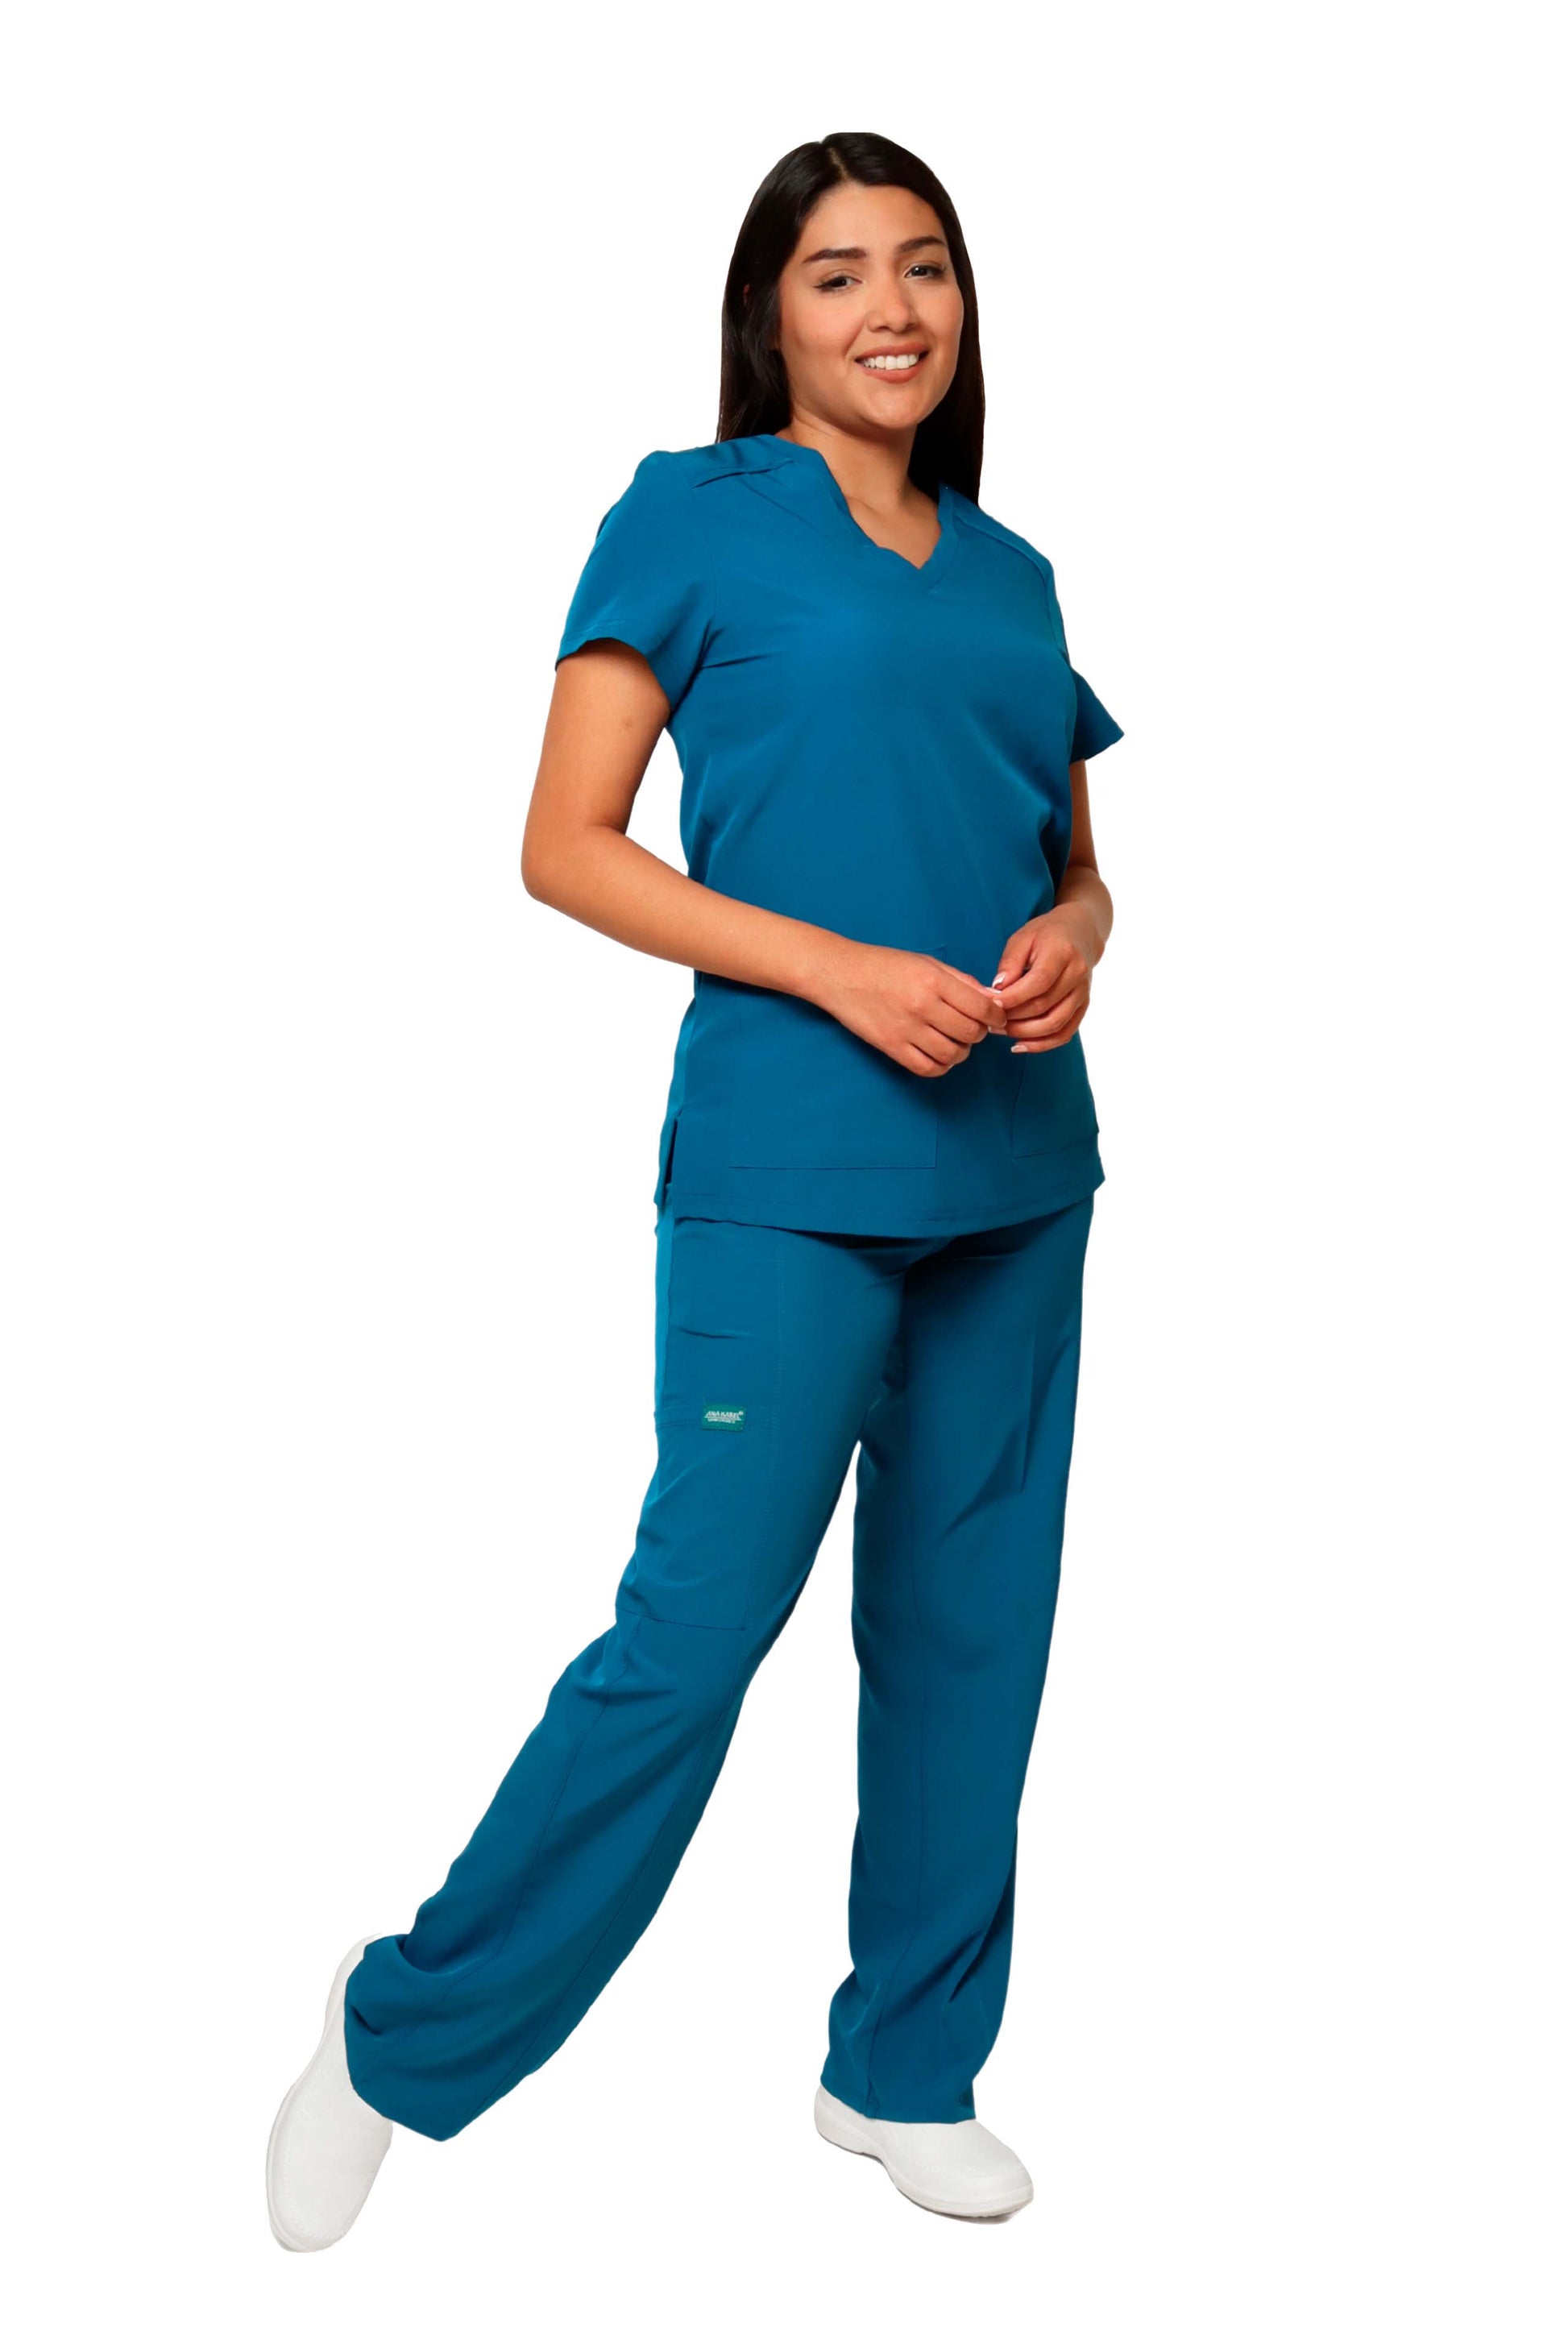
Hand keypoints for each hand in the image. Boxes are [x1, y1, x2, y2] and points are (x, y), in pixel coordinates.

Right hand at [812, 941, 1004, 1076]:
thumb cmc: (884, 965)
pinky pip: (928, 1068)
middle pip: (971, 1033)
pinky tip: (939, 1054)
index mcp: (933, 981)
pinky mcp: (891, 1047)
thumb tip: (992, 1000)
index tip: (996, 1018)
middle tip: (973, 1027)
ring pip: (952, 1054)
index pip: (981, 1007)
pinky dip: (941, 1066)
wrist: (840, 975)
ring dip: (962, 1051)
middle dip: (980, 1033)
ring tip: (955, 1041)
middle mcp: (922, 1006)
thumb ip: (961, 981)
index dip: (996, 1016)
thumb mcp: (926, 963)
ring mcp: (906, 1029)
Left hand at [991, 911, 1094, 1052]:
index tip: (991, 1005)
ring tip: (1001, 1031)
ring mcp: (1083, 993)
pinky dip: (1042, 1044)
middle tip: (989, 1021)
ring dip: (1025, 1033)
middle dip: (1014, 1017)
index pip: (1038, 982)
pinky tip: (1020, 1045)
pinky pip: (1065, 1033)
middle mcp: (1077, 975)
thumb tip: (996, 990)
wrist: (1081, 933)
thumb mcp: (1023, 938)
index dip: (1013, 998)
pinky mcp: (1083, 1007)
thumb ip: (1010, 963)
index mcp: (1062, 953)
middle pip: (1044, 1006)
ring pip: (1055, 1024)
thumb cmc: (1047, 934)